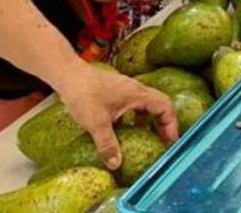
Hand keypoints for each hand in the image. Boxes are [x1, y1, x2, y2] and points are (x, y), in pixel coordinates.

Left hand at [54, 62, 177, 168]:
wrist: (69, 75)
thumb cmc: (84, 94)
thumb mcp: (96, 123)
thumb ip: (107, 144)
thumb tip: (116, 164)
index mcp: (138, 95)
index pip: (165, 107)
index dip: (171, 125)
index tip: (171, 141)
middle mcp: (137, 90)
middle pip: (159, 105)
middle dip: (164, 124)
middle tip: (163, 141)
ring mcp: (126, 90)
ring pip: (146, 105)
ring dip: (149, 121)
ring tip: (146, 137)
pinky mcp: (116, 92)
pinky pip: (133, 105)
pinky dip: (134, 118)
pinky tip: (122, 130)